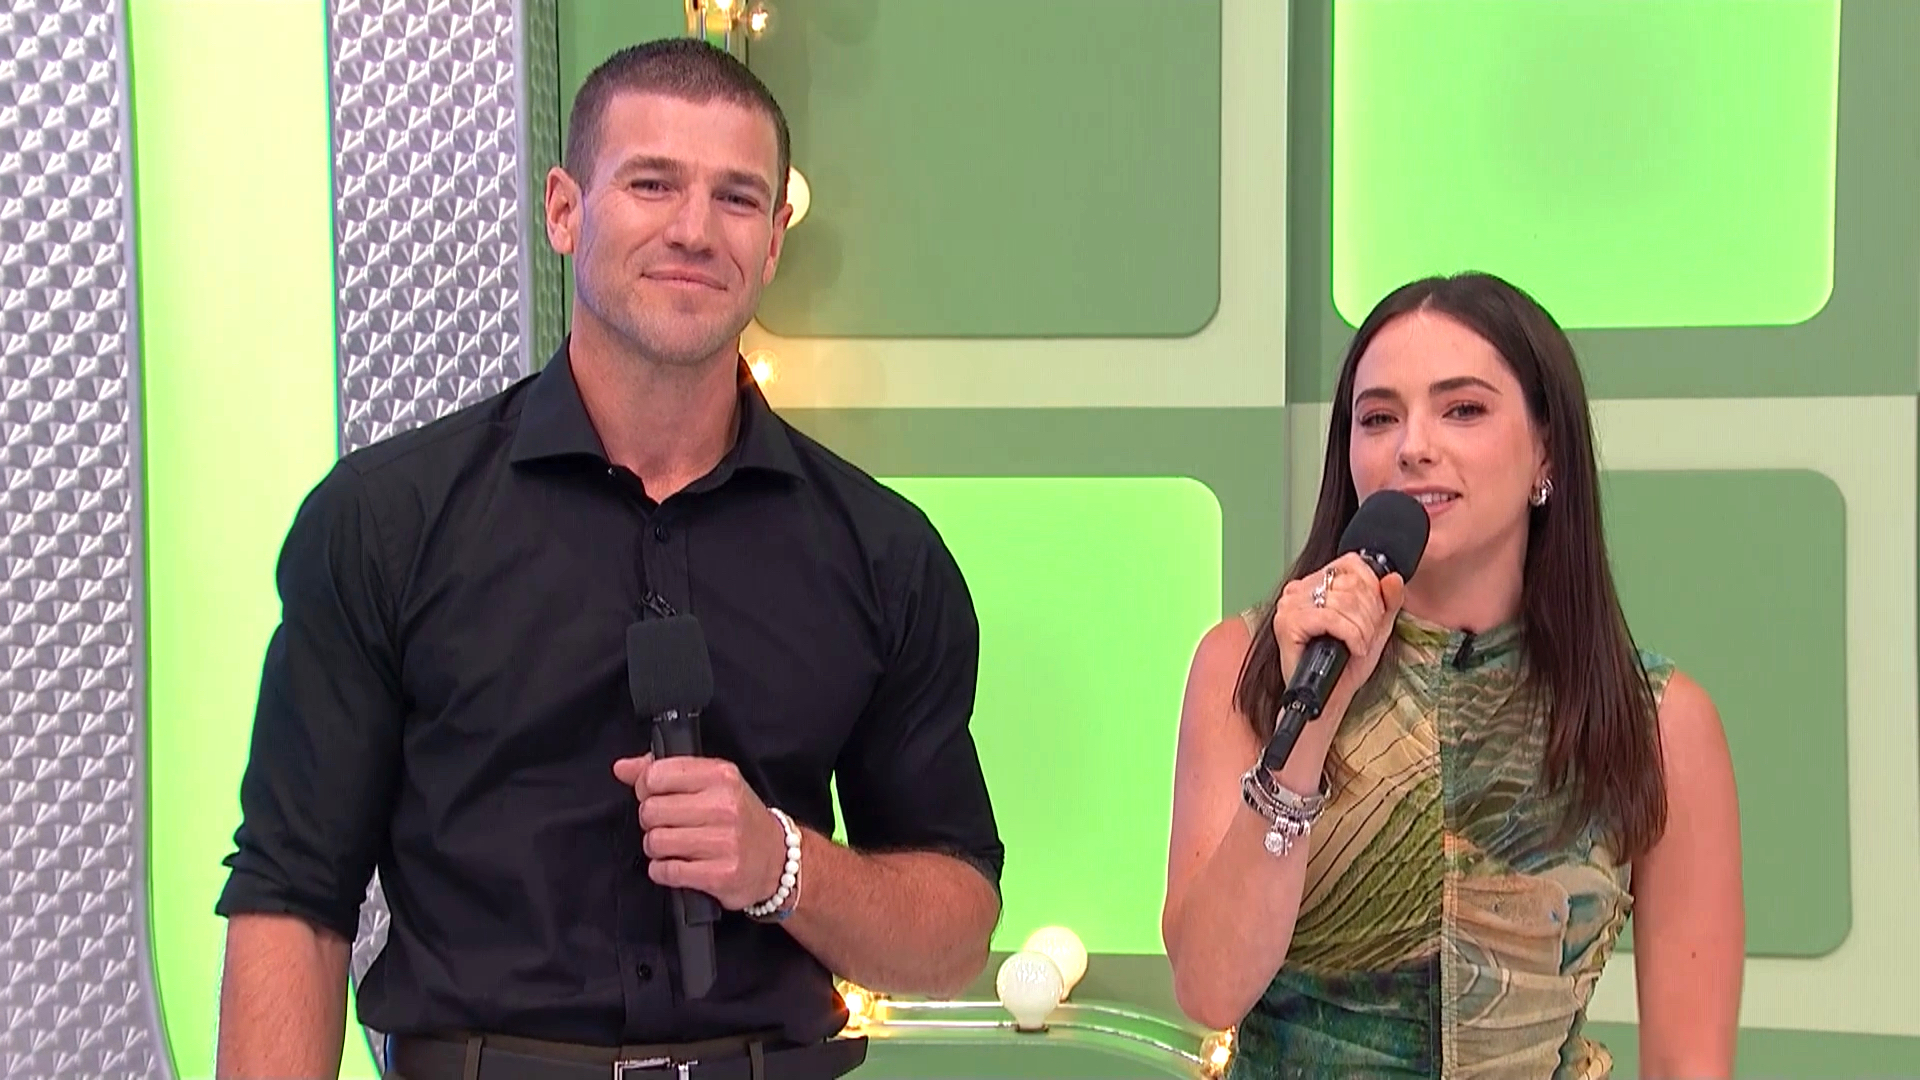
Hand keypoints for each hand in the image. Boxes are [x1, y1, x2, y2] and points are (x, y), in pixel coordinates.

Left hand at [611, 753, 788, 910]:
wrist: (777, 859)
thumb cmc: (739, 819)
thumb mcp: (710, 783)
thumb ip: (664, 771)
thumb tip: (623, 768)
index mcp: (721, 775)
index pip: (656, 775)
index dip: (645, 788)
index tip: (654, 796)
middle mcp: (724, 806)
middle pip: (651, 810)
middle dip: (652, 821)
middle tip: (669, 825)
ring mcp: (724, 841)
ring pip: (655, 841)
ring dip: (657, 848)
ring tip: (675, 846)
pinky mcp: (720, 874)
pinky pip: (666, 870)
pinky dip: (663, 870)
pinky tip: (679, 865)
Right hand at [1272, 552, 1406, 720]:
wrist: (1328, 697)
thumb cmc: (1345, 665)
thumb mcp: (1375, 628)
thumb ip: (1388, 602)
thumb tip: (1393, 578)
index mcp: (1316, 583)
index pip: (1351, 564)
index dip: (1373, 588)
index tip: (1375, 615)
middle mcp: (1299, 589)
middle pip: (1351, 584)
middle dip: (1370, 614)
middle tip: (1368, 637)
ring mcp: (1290, 605)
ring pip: (1343, 601)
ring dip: (1363, 629)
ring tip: (1360, 645)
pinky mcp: (1287, 623)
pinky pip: (1331, 619)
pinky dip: (1351, 636)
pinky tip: (1352, 649)